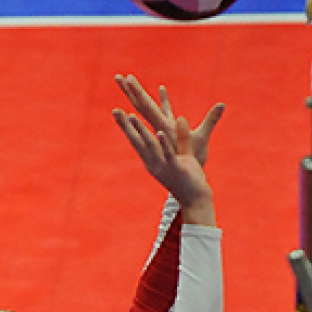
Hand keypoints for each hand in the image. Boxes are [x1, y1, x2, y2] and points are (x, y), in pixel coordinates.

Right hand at [112, 86, 215, 225]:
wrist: (196, 200)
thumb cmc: (189, 179)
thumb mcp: (185, 155)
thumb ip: (182, 137)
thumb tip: (181, 118)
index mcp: (152, 160)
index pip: (137, 141)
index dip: (127, 127)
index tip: (117, 112)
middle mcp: (153, 163)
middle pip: (137, 141)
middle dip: (126, 126)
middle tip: (115, 111)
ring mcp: (163, 166)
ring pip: (150, 145)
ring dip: (141, 130)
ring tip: (132, 116)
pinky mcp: (176, 168)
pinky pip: (168, 154)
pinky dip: (163, 143)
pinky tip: (159, 132)